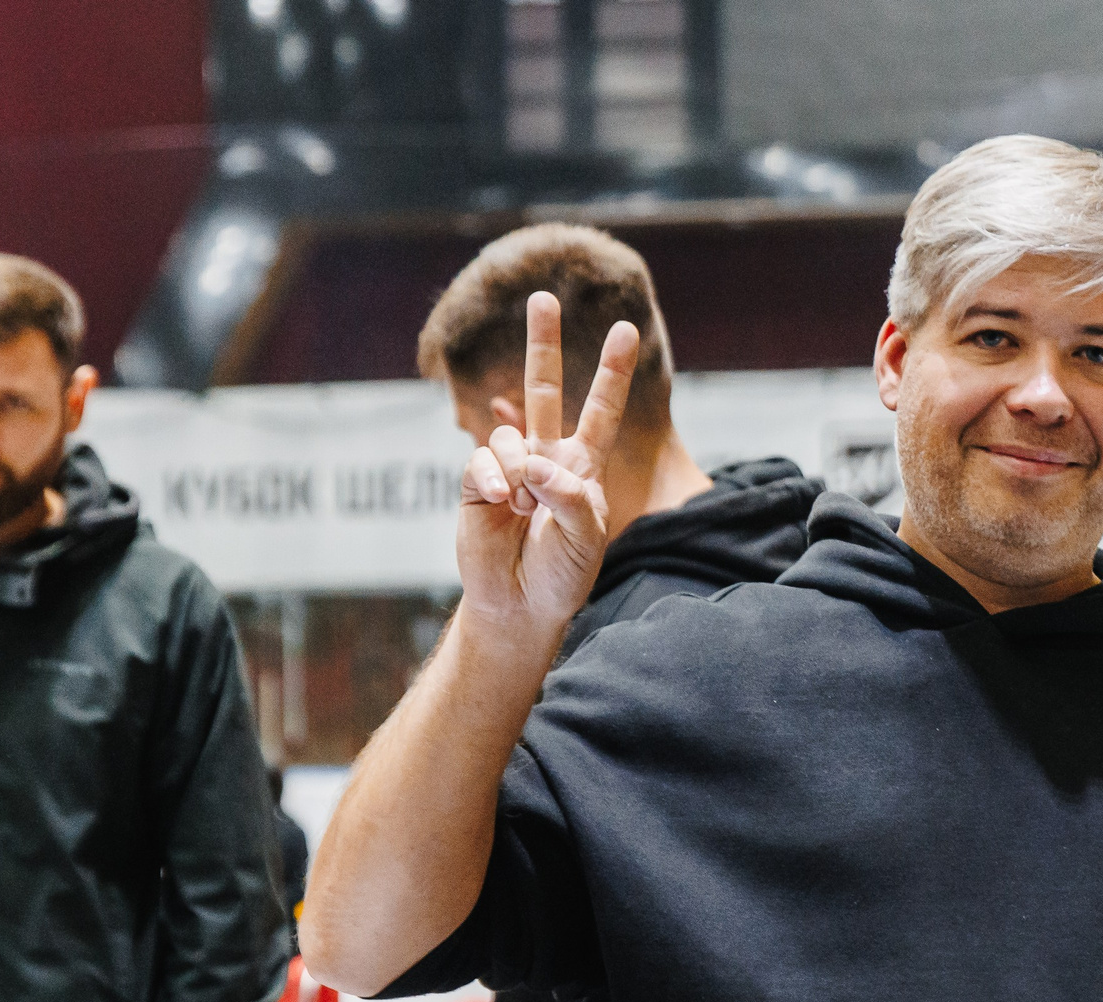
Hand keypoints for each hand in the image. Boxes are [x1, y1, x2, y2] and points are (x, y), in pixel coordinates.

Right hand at [457, 291, 639, 646]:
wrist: (520, 604)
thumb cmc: (563, 574)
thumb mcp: (585, 537)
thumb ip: (568, 496)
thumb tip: (532, 460)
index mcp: (583, 466)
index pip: (601, 410)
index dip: (612, 373)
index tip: (627, 330)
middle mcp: (545, 457)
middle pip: (542, 388)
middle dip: (542, 342)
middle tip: (543, 297)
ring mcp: (509, 467)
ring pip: (509, 436)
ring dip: (517, 473)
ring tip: (521, 510)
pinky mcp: (476, 481)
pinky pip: (482, 461)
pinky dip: (492, 481)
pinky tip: (498, 505)